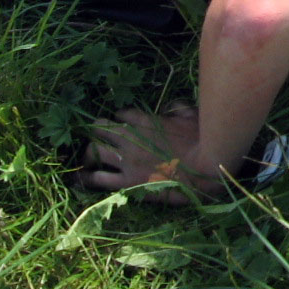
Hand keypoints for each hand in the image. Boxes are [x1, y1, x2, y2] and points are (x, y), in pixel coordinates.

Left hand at [81, 104, 217, 202]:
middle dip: (97, 131)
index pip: (121, 115)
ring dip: (89, 153)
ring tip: (86, 158)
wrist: (205, 167)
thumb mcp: (192, 114)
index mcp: (145, 121)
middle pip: (100, 129)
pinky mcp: (126, 181)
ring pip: (94, 151)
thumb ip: (177, 107)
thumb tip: (169, 106)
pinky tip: (83, 179)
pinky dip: (89, 178)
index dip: (119, 118)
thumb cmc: (202, 139)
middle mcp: (130, 138)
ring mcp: (126, 160)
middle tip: (96, 137)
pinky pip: (99, 178)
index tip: (121, 123)